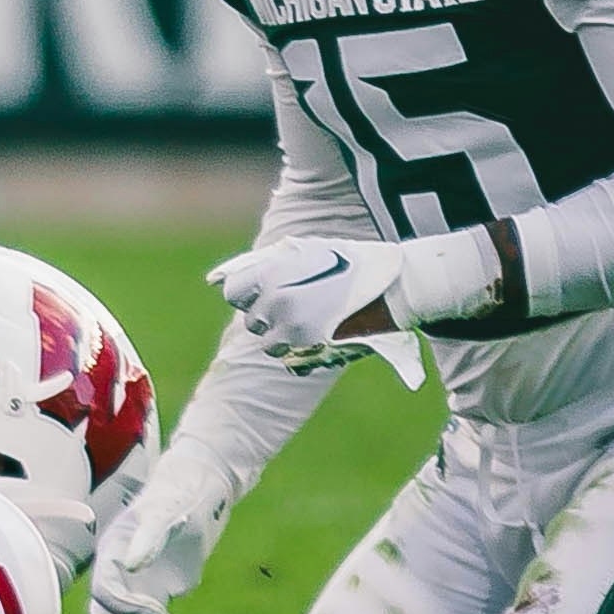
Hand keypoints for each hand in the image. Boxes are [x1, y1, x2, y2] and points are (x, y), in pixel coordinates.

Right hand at [87, 459, 233, 613]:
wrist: (197, 493)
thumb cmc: (179, 497)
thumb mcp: (166, 514)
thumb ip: (147, 539)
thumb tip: (129, 566)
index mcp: (112, 550)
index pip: (104, 591)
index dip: (127, 609)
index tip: (163, 613)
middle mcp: (117, 569)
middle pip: (103, 613)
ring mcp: (133, 582)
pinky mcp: (152, 593)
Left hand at [209, 237, 423, 373]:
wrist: (392, 288)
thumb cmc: (349, 263)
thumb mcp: (304, 251)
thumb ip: (265, 264)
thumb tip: (220, 280)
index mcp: (271, 276)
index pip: (233, 293)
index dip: (246, 294)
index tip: (260, 293)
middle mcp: (277, 305)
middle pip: (251, 321)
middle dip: (266, 316)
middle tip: (293, 306)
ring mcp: (296, 332)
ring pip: (269, 345)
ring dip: (282, 337)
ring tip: (307, 322)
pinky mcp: (315, 354)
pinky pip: (290, 361)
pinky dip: (297, 355)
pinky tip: (317, 338)